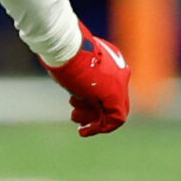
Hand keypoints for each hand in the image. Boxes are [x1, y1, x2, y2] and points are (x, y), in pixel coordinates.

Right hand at [44, 21, 129, 136]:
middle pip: (110, 101)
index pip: (106, 87)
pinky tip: (83, 132)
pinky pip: (115, 119)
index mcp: (111, 60)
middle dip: (92, 113)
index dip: (91, 100)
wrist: (66, 48)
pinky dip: (99, 128)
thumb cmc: (61, 51)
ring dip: (90, 119)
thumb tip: (65, 78)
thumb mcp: (69, 61)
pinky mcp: (116, 96)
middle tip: (76, 118)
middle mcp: (119, 72)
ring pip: (111, 111)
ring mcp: (119, 84)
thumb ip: (76, 72)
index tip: (75, 104)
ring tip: (75, 117)